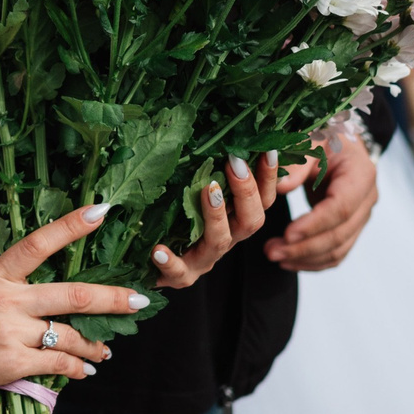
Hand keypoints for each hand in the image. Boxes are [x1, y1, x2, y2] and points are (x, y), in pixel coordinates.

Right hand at [0, 202, 140, 403]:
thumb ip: (6, 287)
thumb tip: (44, 293)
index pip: (39, 243)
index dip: (72, 226)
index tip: (101, 211)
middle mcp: (7, 300)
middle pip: (74, 295)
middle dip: (113, 298)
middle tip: (139, 300)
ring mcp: (10, 332)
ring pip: (70, 336)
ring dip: (95, 346)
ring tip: (104, 352)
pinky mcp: (12, 363)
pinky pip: (58, 364)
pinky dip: (77, 368)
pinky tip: (84, 371)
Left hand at [147, 149, 282, 291]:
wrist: (144, 264)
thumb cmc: (171, 221)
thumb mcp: (190, 191)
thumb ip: (208, 169)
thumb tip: (217, 136)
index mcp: (233, 220)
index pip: (262, 200)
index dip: (268, 177)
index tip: (267, 150)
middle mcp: (225, 240)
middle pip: (251, 221)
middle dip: (246, 192)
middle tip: (235, 163)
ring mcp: (203, 260)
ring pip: (220, 242)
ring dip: (217, 215)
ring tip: (208, 191)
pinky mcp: (179, 277)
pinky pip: (178, 272)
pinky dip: (170, 261)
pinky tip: (158, 249)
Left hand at [265, 127, 378, 271]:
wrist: (340, 143)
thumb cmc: (322, 137)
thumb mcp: (309, 140)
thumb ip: (295, 163)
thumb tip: (278, 187)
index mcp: (360, 174)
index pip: (341, 207)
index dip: (315, 223)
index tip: (287, 234)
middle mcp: (367, 198)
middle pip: (340, 233)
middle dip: (305, 247)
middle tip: (271, 251)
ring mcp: (362, 216)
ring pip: (339, 249)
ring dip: (306, 258)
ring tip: (274, 256)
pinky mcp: (352, 227)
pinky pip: (337, 253)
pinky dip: (313, 262)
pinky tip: (288, 262)